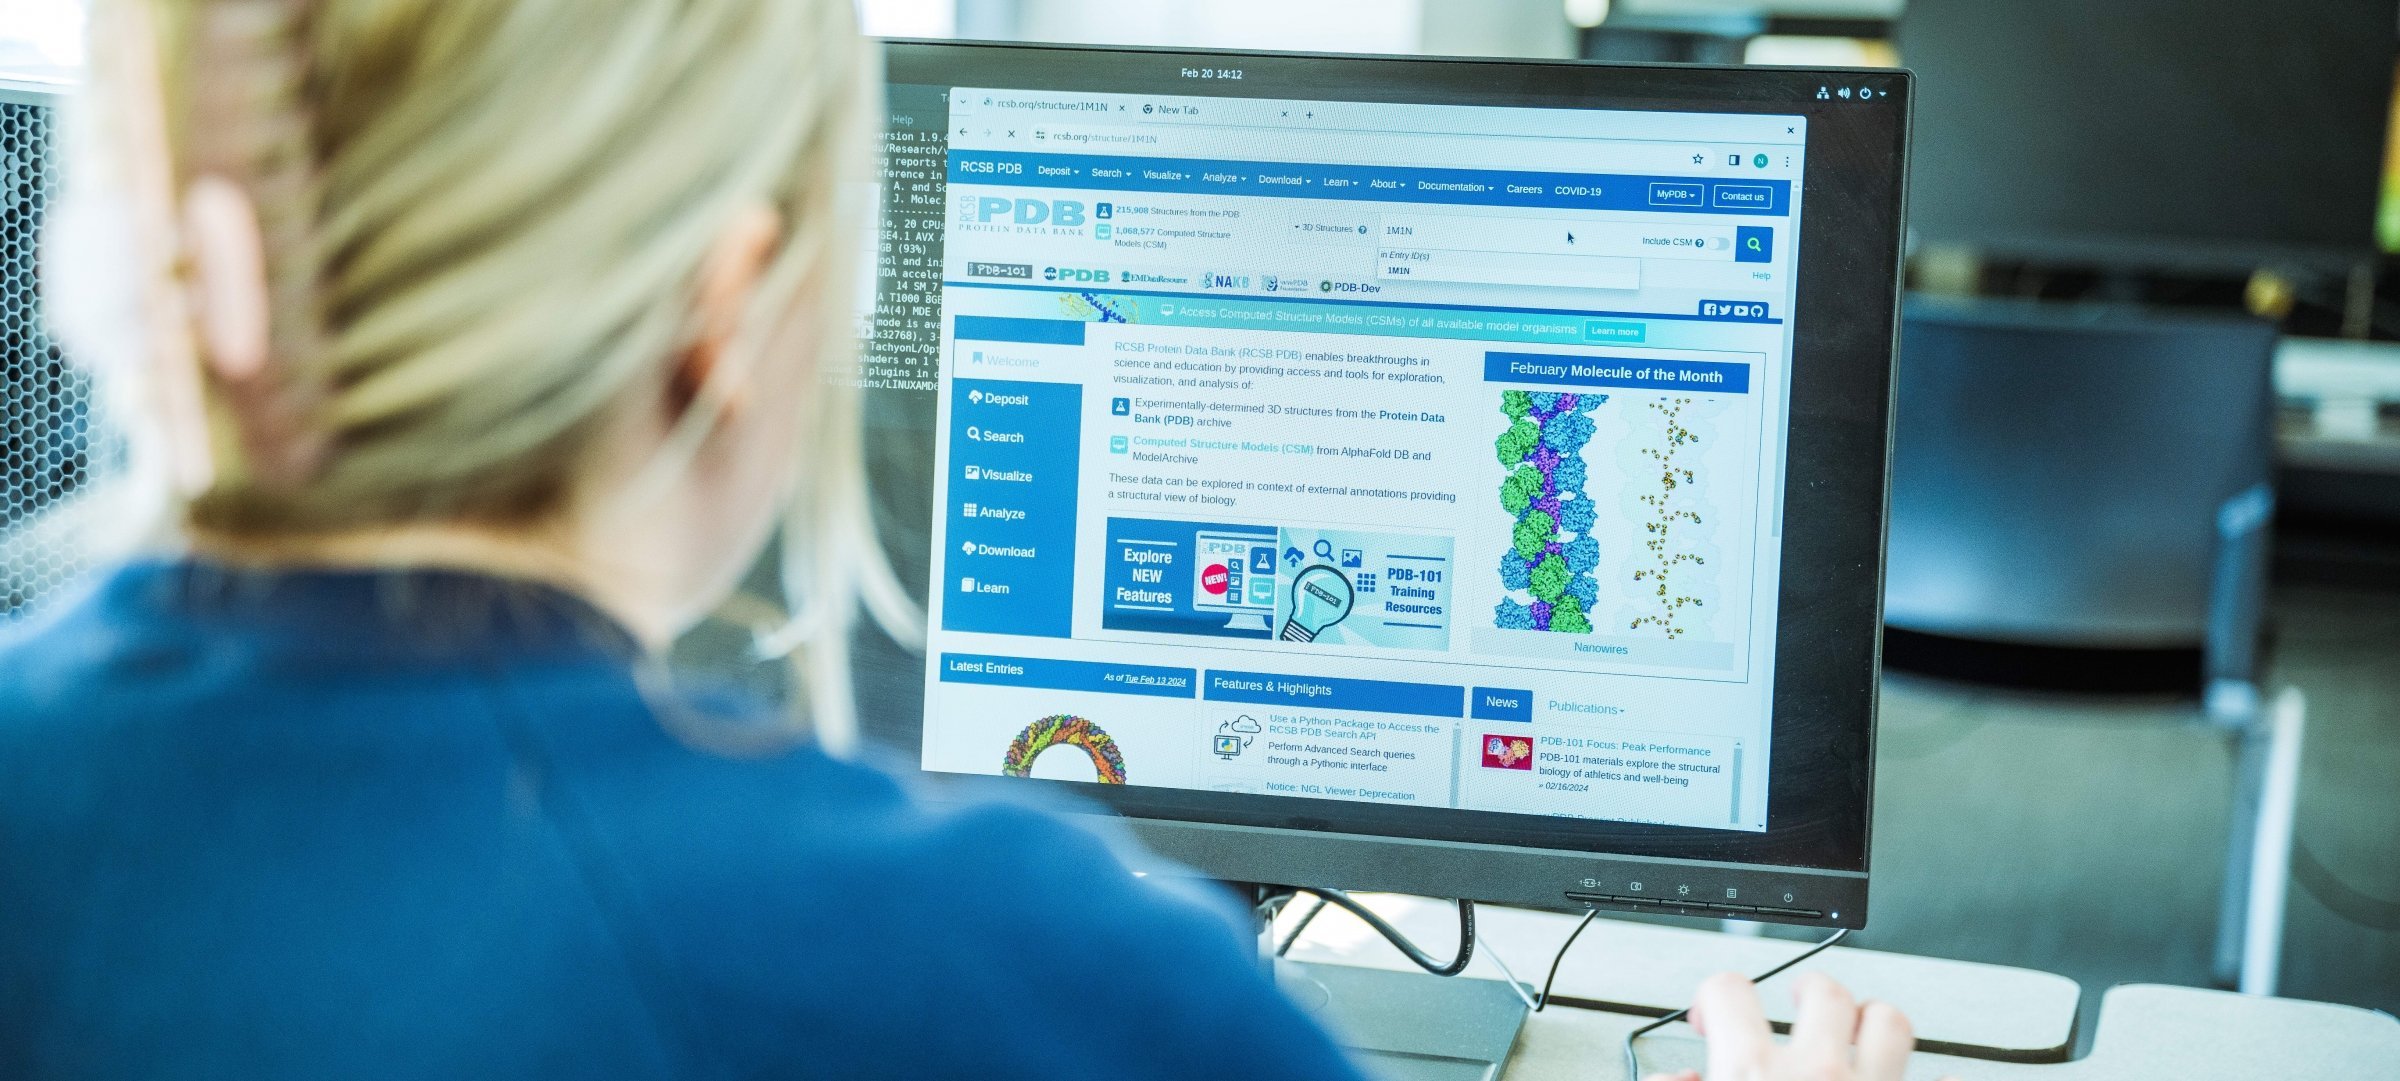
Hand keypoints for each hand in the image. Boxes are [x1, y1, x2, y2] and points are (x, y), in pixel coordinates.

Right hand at [1645, 971, 1929, 1080]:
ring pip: (1888, 1024)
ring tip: (1858, 1027)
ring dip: (1872, 1019)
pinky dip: (1935, 1074)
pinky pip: (1941, 1079)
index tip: (1713, 1014)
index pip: (1728, 993)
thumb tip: (1670, 1078)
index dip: (1715, 996)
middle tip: (1798, 1003)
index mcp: (1751, 1072)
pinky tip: (1931, 1073)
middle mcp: (1817, 1074)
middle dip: (1808, 991)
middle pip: (1823, 992)